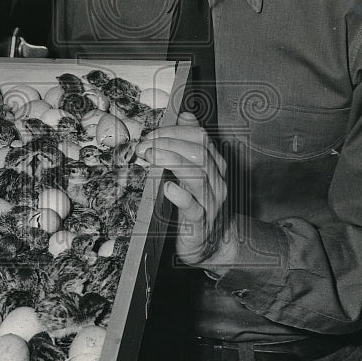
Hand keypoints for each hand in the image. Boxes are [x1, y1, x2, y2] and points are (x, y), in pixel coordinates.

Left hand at [143, 111, 232, 267]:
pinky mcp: (201, 223)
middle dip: (168, 144)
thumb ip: (190, 144)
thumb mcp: (195, 171)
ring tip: (150, 158)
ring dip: (170, 162)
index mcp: (215, 165)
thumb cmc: (198, 204)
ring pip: (196, 175)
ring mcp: (211, 202)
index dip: (173, 132)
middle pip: (197, 152)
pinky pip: (193, 207)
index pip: (199, 138)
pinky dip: (180, 195)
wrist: (211, 245)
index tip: (151, 135)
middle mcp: (217, 181)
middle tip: (144, 147)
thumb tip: (186, 115)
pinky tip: (166, 187)